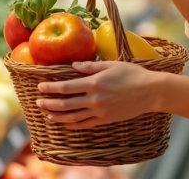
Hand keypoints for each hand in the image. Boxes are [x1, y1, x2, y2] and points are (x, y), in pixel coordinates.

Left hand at [36, 61, 159, 128]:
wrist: (150, 92)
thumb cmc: (132, 74)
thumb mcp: (112, 64)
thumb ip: (91, 66)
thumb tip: (73, 65)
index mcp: (95, 83)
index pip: (66, 87)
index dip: (51, 87)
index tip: (40, 86)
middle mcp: (95, 99)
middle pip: (65, 103)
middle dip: (49, 103)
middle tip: (38, 101)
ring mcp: (100, 111)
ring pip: (73, 116)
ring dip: (57, 116)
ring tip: (47, 114)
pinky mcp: (106, 119)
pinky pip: (85, 124)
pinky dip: (72, 125)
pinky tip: (65, 123)